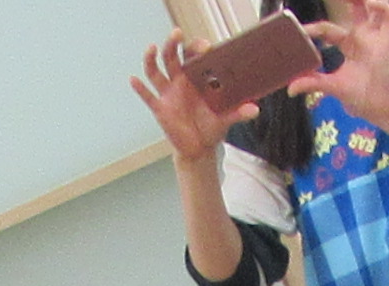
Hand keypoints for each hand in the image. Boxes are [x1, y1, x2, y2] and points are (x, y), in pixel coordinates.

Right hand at [132, 33, 261, 161]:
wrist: (199, 149)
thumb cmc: (211, 127)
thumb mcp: (226, 118)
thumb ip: (239, 112)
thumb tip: (255, 110)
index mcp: (195, 78)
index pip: (193, 55)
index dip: (197, 48)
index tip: (206, 47)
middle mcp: (179, 81)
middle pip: (171, 56)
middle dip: (173, 44)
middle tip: (177, 33)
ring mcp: (168, 93)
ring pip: (155, 71)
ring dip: (151, 58)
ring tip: (152, 47)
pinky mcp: (160, 108)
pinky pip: (147, 96)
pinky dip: (140, 88)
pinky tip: (133, 79)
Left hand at [294, 0, 388, 133]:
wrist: (382, 111)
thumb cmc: (362, 98)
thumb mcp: (333, 87)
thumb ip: (313, 83)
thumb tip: (290, 89)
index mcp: (349, 45)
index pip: (328, 29)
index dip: (314, 28)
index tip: (301, 31)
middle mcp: (362, 37)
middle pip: (355, 7)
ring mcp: (375, 38)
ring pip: (374, 7)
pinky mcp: (386, 42)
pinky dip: (381, 6)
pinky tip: (370, 3)